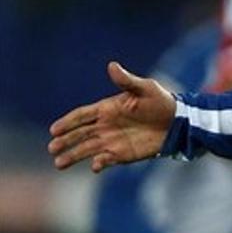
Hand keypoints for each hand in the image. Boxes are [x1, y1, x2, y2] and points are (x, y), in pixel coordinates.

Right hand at [48, 62, 175, 172]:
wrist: (178, 122)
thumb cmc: (161, 102)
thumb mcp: (145, 88)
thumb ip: (127, 81)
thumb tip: (112, 65)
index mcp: (107, 109)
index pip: (81, 116)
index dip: (67, 122)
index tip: (54, 130)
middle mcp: (105, 126)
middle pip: (79, 134)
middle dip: (64, 141)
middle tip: (52, 148)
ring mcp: (112, 141)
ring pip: (87, 149)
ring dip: (73, 155)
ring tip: (59, 163)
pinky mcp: (122, 154)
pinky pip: (106, 160)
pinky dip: (99, 163)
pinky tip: (94, 166)